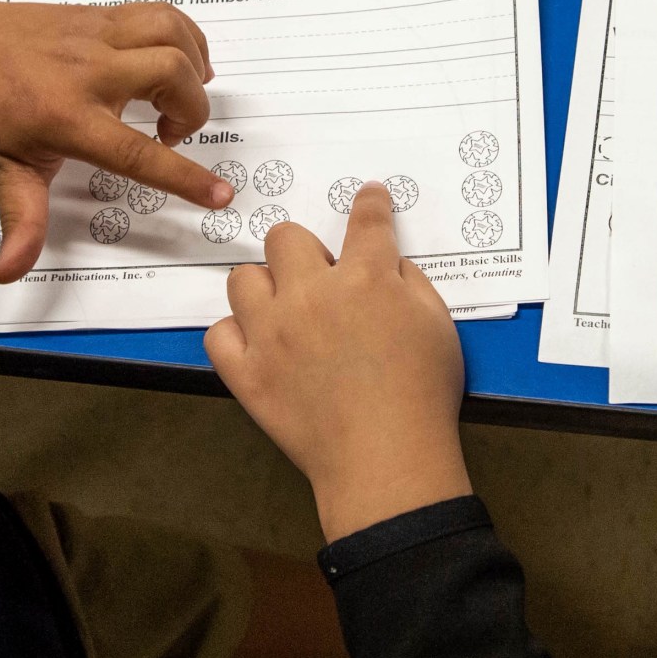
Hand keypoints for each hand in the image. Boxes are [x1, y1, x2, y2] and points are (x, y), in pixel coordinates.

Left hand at [0, 0, 232, 281]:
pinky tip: (178, 60)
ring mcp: (96, 36)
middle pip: (172, 75)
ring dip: (195, 64)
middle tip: (172, 133)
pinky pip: (158, 13)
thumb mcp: (0, 169)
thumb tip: (9, 272)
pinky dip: (184, 35)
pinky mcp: (98, 14)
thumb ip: (20, 221)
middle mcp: (89, 72)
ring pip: (172, 33)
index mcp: (68, 118)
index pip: (138, 153)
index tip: (219, 195)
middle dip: (193, 110)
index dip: (184, 177)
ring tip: (183, 93)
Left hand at [206, 183, 469, 541]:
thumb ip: (410, 283)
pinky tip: (257, 345)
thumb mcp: (438, 325)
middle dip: (304, 251)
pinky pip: (218, 333)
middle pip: (284, 238)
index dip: (369, 202)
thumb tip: (386, 265)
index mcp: (366, 278)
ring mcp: (271, 333)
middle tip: (322, 280)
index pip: (366, 222)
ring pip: (243, 279)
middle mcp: (310, 295)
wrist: (387, 461)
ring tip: (285, 313)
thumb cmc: (423, 396)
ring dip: (264, 288)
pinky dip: (235, 335)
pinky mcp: (247, 372)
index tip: (368, 196)